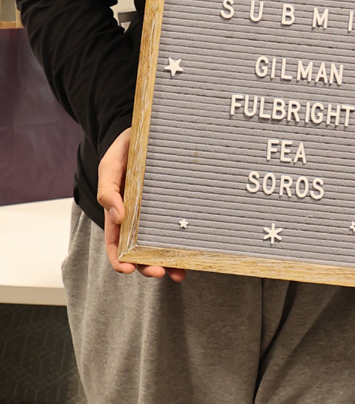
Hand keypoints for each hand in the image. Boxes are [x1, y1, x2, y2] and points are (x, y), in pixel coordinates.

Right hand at [95, 129, 184, 280]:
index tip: (128, 269)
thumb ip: (108, 189)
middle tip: (160, 272)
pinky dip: (188, 241)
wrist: (148, 131)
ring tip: (178, 272)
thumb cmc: (125, 149)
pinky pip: (183, 225)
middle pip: (141, 250)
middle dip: (148, 265)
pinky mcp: (179, 204)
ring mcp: (160, 212)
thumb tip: (117, 217)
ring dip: (169, 261)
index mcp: (120, 211)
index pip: (116, 243)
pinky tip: (197, 252)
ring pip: (163, 243)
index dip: (120, 259)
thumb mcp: (110, 166)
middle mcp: (140, 217)